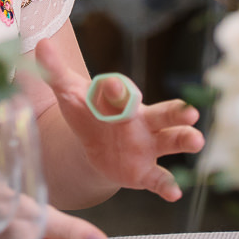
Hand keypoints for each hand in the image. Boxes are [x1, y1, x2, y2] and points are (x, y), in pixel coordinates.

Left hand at [35, 38, 203, 201]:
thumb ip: (55, 72)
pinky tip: (174, 194)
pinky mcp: (145, 172)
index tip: (110, 84)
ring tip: (196, 141)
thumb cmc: (86, 113)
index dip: (116, 90)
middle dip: (178, 112)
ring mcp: (148, 146)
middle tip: (191, 112)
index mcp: (124, 100)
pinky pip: (159, 178)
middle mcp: (143, 120)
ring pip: (172, 140)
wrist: (94, 147)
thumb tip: (41, 44)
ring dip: (185, 140)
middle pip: (164, 113)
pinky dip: (167, 185)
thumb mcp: (69, 94)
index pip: (123, 93)